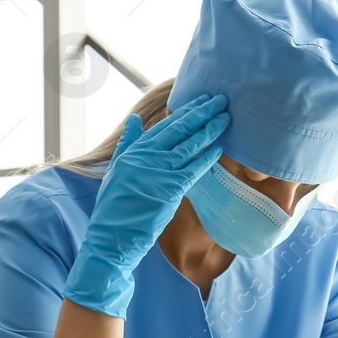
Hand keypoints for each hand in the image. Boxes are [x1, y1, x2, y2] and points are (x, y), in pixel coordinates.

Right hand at [64, 94, 229, 316]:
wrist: (112, 237)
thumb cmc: (114, 206)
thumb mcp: (116, 169)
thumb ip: (128, 143)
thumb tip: (134, 119)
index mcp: (134, 150)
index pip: (165, 125)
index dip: (186, 110)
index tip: (201, 100)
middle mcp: (146, 156)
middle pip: (180, 129)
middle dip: (202, 113)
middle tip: (220, 100)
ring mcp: (158, 171)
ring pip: (190, 146)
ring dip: (209, 131)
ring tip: (225, 118)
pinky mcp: (169, 189)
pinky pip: (193, 170)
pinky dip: (207, 158)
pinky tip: (219, 148)